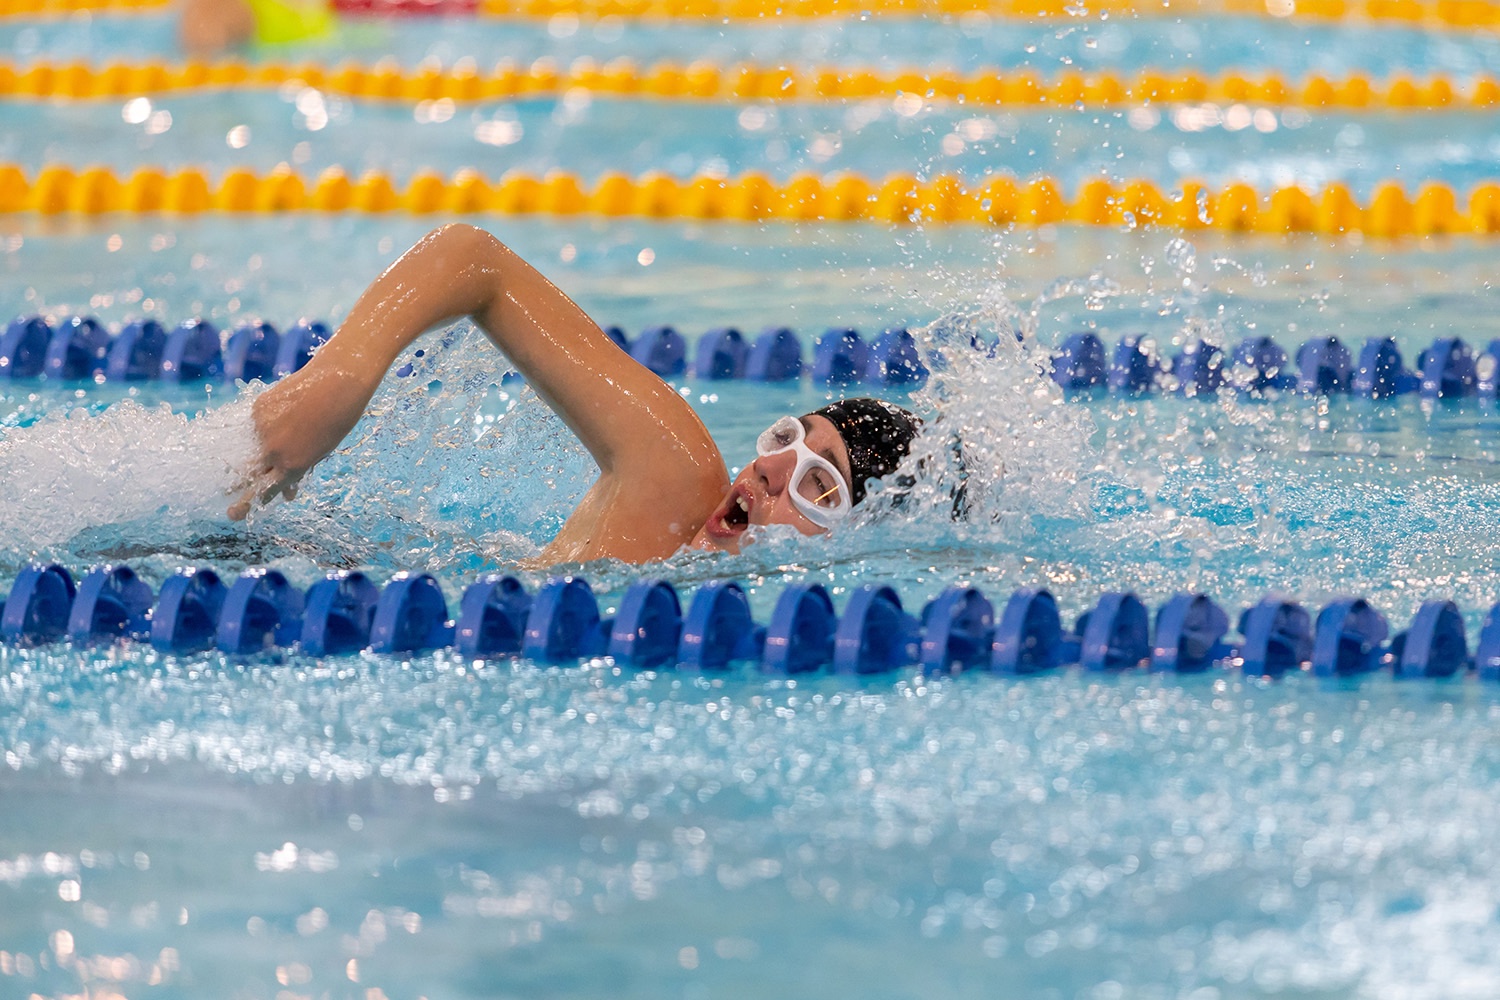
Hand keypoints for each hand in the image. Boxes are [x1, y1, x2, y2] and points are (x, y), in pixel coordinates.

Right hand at [228, 360, 375, 519]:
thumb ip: (301, 470)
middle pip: (248, 476)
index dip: (254, 502)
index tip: (240, 512)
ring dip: (255, 452)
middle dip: (236, 491)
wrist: (336, 384)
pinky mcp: (257, 410)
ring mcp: (262, 430)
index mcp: (293, 466)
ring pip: (252, 447)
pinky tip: (288, 411)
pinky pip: (256, 423)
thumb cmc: (336, 420)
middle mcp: (274, 451)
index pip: (267, 491)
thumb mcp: (321, 451)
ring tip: (269, 447)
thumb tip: (288, 495)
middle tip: (228, 504)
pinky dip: (266, 423)